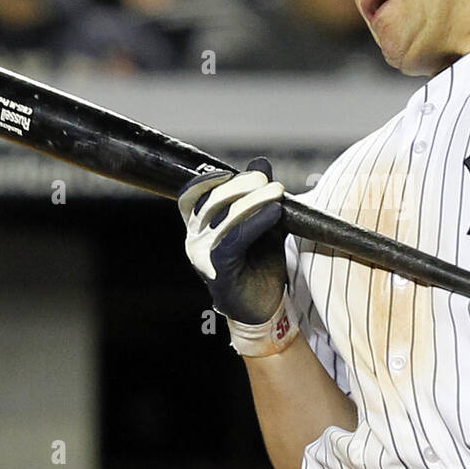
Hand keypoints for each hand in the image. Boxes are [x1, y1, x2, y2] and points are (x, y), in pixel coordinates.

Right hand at [178, 156, 287, 323]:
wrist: (263, 307)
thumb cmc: (259, 265)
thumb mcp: (263, 224)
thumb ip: (260, 195)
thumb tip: (260, 161)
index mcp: (199, 226)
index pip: (192, 194)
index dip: (208, 179)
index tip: (235, 170)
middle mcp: (195, 239)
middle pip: (212, 201)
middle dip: (242, 185)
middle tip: (269, 181)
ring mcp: (202, 255)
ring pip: (224, 217)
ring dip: (254, 201)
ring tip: (278, 192)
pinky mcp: (217, 270)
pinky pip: (234, 239)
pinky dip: (256, 222)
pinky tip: (275, 213)